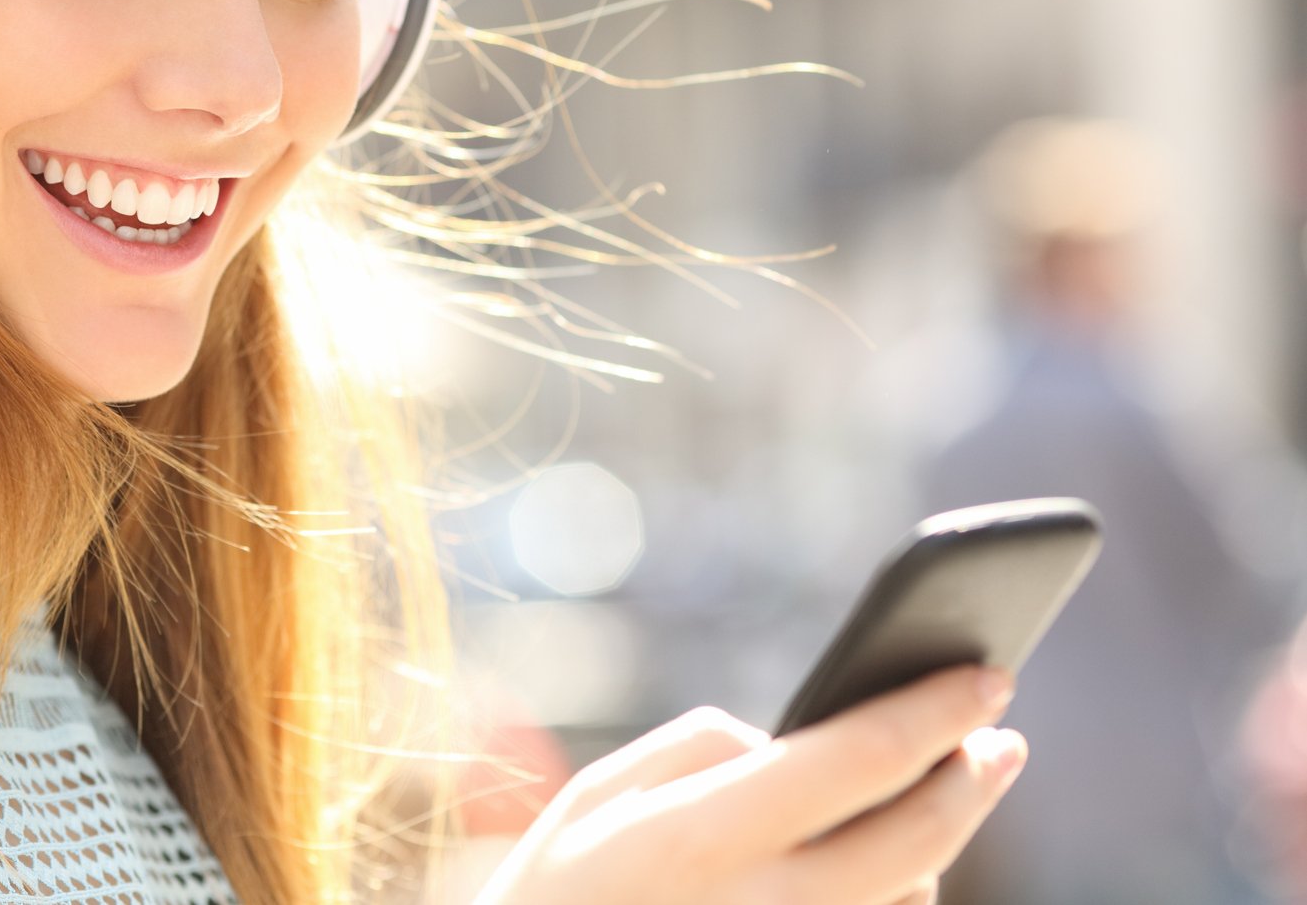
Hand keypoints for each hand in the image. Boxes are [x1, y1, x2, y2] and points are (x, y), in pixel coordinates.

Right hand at [470, 664, 1025, 904]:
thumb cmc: (556, 898)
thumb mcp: (599, 798)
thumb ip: (700, 753)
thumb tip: (788, 746)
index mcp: (702, 838)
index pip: (855, 760)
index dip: (933, 711)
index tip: (987, 676)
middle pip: (917, 841)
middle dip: (974, 780)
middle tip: (1003, 740)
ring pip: (910, 900)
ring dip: (934, 846)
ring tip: (935, 798)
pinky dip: (896, 898)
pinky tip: (892, 869)